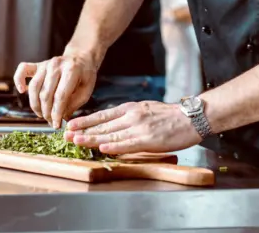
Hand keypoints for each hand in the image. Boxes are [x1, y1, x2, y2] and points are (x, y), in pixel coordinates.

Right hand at [14, 53, 97, 127]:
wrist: (80, 58)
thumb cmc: (84, 76)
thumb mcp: (86, 90)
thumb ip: (74, 104)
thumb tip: (60, 118)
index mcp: (71, 70)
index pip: (60, 96)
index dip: (57, 113)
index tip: (56, 125)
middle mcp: (56, 65)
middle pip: (46, 93)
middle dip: (47, 112)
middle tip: (50, 122)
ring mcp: (45, 63)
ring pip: (34, 87)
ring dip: (35, 105)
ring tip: (42, 114)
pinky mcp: (38, 65)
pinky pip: (23, 69)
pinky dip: (18, 80)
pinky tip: (22, 90)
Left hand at [64, 101, 201, 154]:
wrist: (192, 117)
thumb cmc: (171, 116)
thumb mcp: (146, 110)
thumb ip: (130, 117)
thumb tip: (114, 125)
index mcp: (131, 108)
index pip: (103, 115)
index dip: (86, 120)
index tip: (71, 124)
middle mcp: (132, 116)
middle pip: (103, 125)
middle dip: (83, 130)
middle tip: (66, 134)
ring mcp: (140, 127)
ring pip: (111, 134)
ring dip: (92, 138)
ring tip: (77, 141)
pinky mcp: (149, 139)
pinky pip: (127, 144)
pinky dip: (114, 146)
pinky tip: (102, 149)